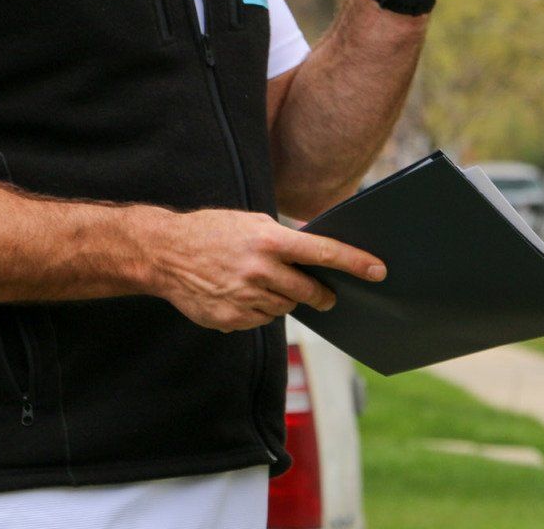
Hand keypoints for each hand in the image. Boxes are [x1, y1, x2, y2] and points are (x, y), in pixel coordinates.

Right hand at [148, 208, 385, 331]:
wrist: (165, 253)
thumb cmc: (213, 231)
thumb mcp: (252, 223)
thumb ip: (284, 239)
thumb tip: (318, 250)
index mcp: (267, 241)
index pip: (322, 253)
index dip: (354, 262)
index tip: (378, 270)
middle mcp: (259, 270)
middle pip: (308, 291)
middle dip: (322, 294)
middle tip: (327, 295)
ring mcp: (244, 298)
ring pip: (285, 307)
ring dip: (284, 299)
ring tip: (260, 283)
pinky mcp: (231, 319)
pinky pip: (261, 320)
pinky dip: (260, 310)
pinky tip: (241, 294)